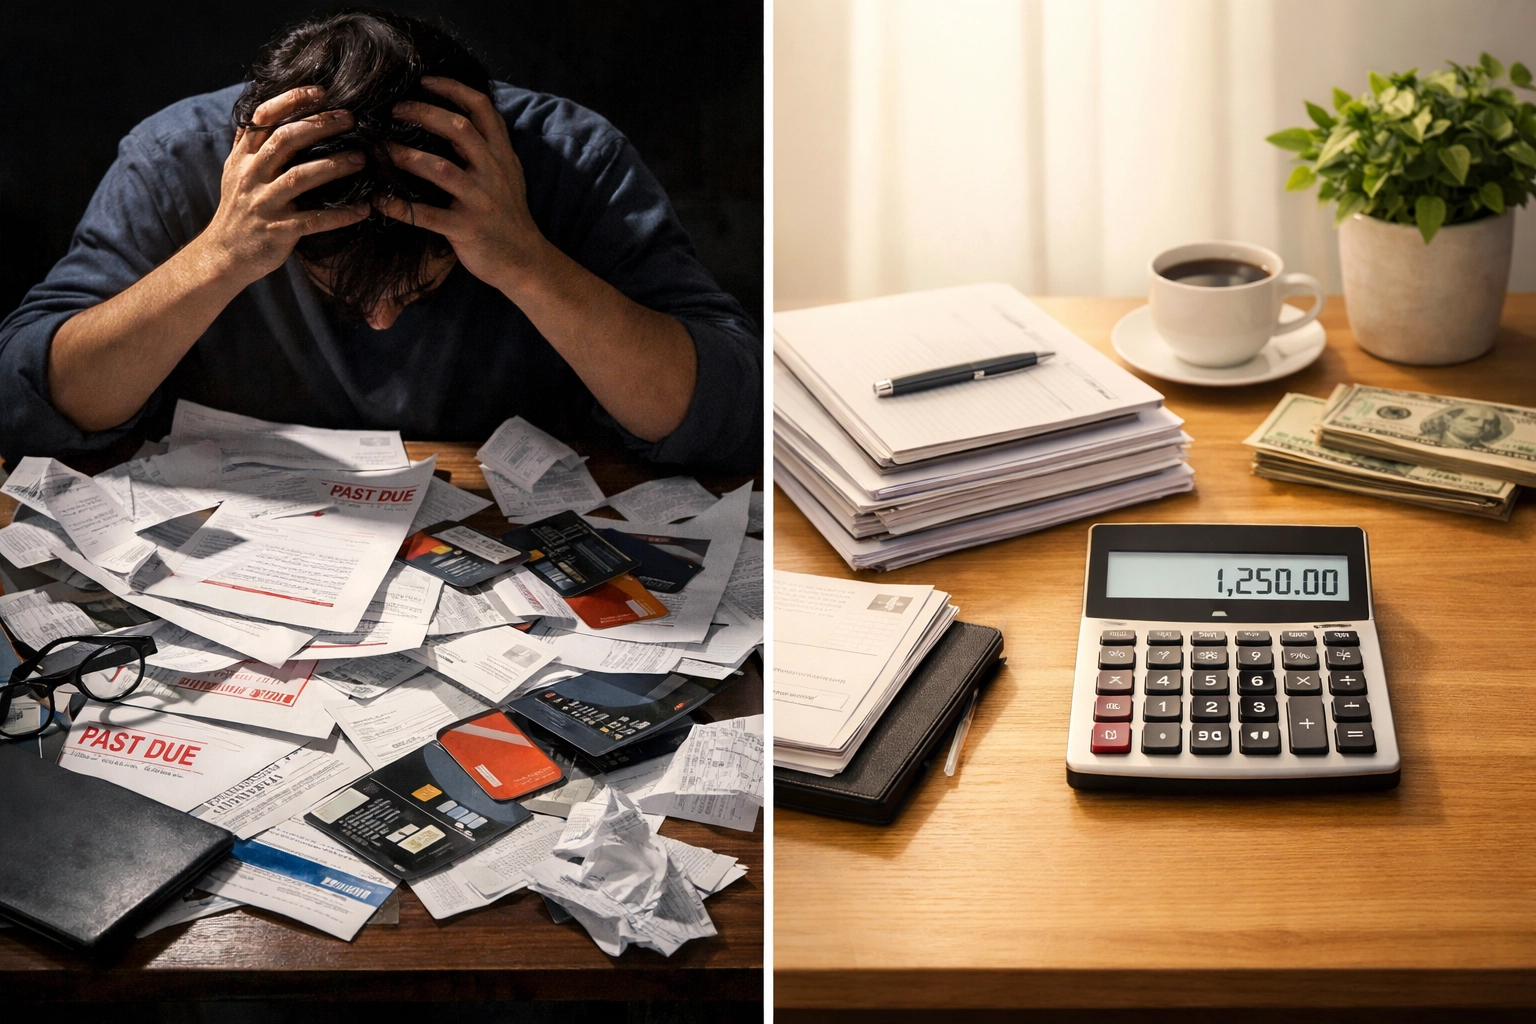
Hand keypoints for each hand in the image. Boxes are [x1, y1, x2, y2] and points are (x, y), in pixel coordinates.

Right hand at [197, 86, 367, 287]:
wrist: (223, 255)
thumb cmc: (238, 209)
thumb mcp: (234, 171)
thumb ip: (250, 143)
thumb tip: (267, 109)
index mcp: (242, 157)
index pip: (262, 118)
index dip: (290, 101)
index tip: (319, 91)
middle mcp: (250, 175)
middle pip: (285, 141)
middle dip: (319, 125)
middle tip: (351, 119)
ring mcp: (263, 203)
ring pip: (299, 177)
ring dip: (334, 166)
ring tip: (361, 159)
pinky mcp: (277, 231)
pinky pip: (314, 220)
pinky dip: (340, 215)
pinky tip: (363, 209)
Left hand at [379, 77, 548, 293]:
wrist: (525, 261)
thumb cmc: (510, 216)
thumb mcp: (509, 175)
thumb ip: (490, 147)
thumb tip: (458, 117)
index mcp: (502, 156)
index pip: (481, 109)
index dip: (453, 88)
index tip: (424, 81)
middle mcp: (493, 173)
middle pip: (459, 130)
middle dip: (423, 114)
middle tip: (394, 110)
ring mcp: (480, 201)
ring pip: (441, 170)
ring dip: (406, 156)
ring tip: (381, 151)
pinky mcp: (468, 229)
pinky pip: (428, 215)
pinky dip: (401, 207)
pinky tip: (380, 201)